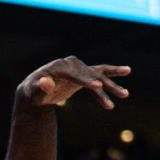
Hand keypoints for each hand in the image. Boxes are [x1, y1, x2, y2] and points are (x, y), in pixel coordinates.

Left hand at [15, 57, 130, 111]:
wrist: (35, 91)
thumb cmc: (33, 93)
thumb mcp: (34, 93)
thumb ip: (40, 88)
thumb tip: (47, 82)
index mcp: (58, 67)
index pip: (74, 74)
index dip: (85, 81)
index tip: (98, 87)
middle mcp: (70, 64)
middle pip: (89, 74)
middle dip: (103, 85)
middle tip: (118, 95)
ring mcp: (77, 68)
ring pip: (97, 75)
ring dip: (111, 85)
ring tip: (125, 94)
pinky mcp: (82, 74)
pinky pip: (98, 76)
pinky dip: (110, 80)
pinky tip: (126, 78)